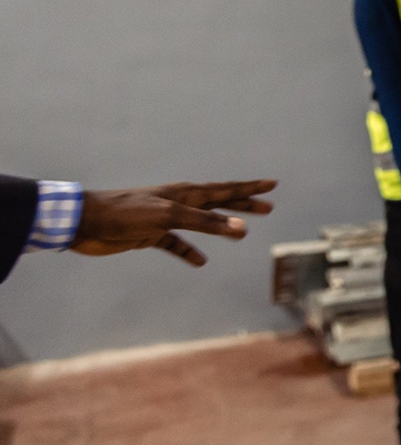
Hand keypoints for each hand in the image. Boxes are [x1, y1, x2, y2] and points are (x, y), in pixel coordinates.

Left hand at [71, 180, 276, 266]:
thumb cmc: (125, 213)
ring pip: (203, 223)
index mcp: (186, 193)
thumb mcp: (169, 216)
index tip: (272, 184)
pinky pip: (177, 244)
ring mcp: (165, 219)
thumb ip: (205, 223)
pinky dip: (190, 251)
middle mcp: (179, 203)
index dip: (250, 187)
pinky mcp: (150, 236)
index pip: (226, 189)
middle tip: (268, 207)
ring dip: (223, 227)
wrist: (85, 223)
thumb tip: (242, 229)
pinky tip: (200, 261)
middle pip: (219, 203)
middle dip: (244, 204)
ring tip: (243, 233)